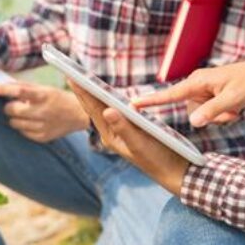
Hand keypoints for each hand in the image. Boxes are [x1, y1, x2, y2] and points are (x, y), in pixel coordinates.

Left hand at [0, 82, 89, 142]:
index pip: (19, 91)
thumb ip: (24, 87)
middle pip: (13, 110)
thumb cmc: (57, 98)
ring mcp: (43, 126)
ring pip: (15, 123)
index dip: (2, 89)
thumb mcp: (44, 88)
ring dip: (15, 118)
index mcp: (44, 95)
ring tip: (25, 114)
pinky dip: (23, 127)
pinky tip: (32, 122)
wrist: (79, 114)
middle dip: (9, 107)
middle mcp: (43, 111)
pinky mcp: (43, 137)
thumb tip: (2, 86)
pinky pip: (23, 133)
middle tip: (14, 105)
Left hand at [69, 81, 188, 195]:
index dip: (82, 92)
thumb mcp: (140, 143)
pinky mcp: (131, 129)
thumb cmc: (157, 159)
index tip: (71, 76)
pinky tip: (107, 93)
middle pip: (95, 108)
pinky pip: (116, 110)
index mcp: (110, 135)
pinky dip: (110, 99)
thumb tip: (107, 110)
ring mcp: (121, 131)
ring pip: (104, 108)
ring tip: (84, 79)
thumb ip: (123, 127)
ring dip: (95, 94)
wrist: (174, 171)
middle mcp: (112, 132)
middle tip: (71, 72)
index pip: (93, 110)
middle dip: (84, 90)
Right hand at [133, 60, 244, 127]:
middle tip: (233, 112)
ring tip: (236, 109)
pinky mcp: (207, 96)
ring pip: (201, 113)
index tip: (132, 104)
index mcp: (197, 82)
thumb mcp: (233, 100)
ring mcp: (201, 91)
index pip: (169, 94)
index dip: (150, 101)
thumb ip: (212, 111)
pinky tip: (234, 108)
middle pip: (192, 111)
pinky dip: (221, 114)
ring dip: (219, 116)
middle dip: (212, 116)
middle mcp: (195, 86)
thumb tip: (193, 123)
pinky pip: (208, 112)